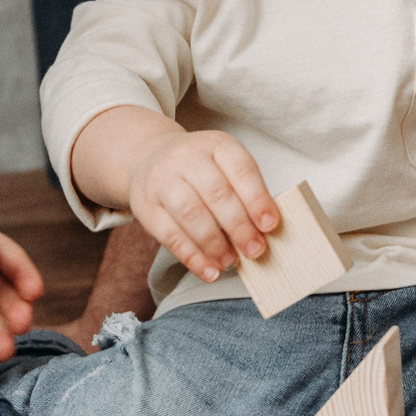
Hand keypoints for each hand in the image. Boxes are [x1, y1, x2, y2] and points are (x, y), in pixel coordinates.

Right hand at [125, 129, 280, 282]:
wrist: (149, 157)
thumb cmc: (199, 168)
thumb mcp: (224, 164)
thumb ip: (244, 193)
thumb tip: (263, 232)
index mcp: (216, 144)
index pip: (240, 169)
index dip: (257, 199)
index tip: (270, 225)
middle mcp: (187, 157)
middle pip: (216, 193)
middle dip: (239, 226)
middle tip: (254, 250)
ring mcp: (162, 180)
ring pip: (190, 213)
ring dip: (214, 243)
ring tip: (230, 261)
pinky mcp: (146, 207)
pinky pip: (170, 235)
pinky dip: (192, 257)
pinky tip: (209, 271)